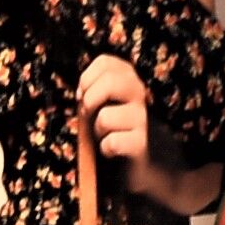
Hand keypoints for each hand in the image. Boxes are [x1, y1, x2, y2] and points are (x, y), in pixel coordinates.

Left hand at [78, 56, 220, 214]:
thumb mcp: (103, 103)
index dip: (87, 78)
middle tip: (88, 114)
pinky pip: (113, 142)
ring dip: (97, 130)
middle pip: (110, 81)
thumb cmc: (115, 129)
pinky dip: (106, 149)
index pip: (106, 62)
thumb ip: (94, 89)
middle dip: (90, 99)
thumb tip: (81, 92)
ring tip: (104, 136)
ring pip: (105, 117)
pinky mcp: (141, 143)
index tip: (83, 94)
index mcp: (128, 79)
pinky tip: (112, 151)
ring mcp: (141, 118)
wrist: (143, 163)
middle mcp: (138, 94)